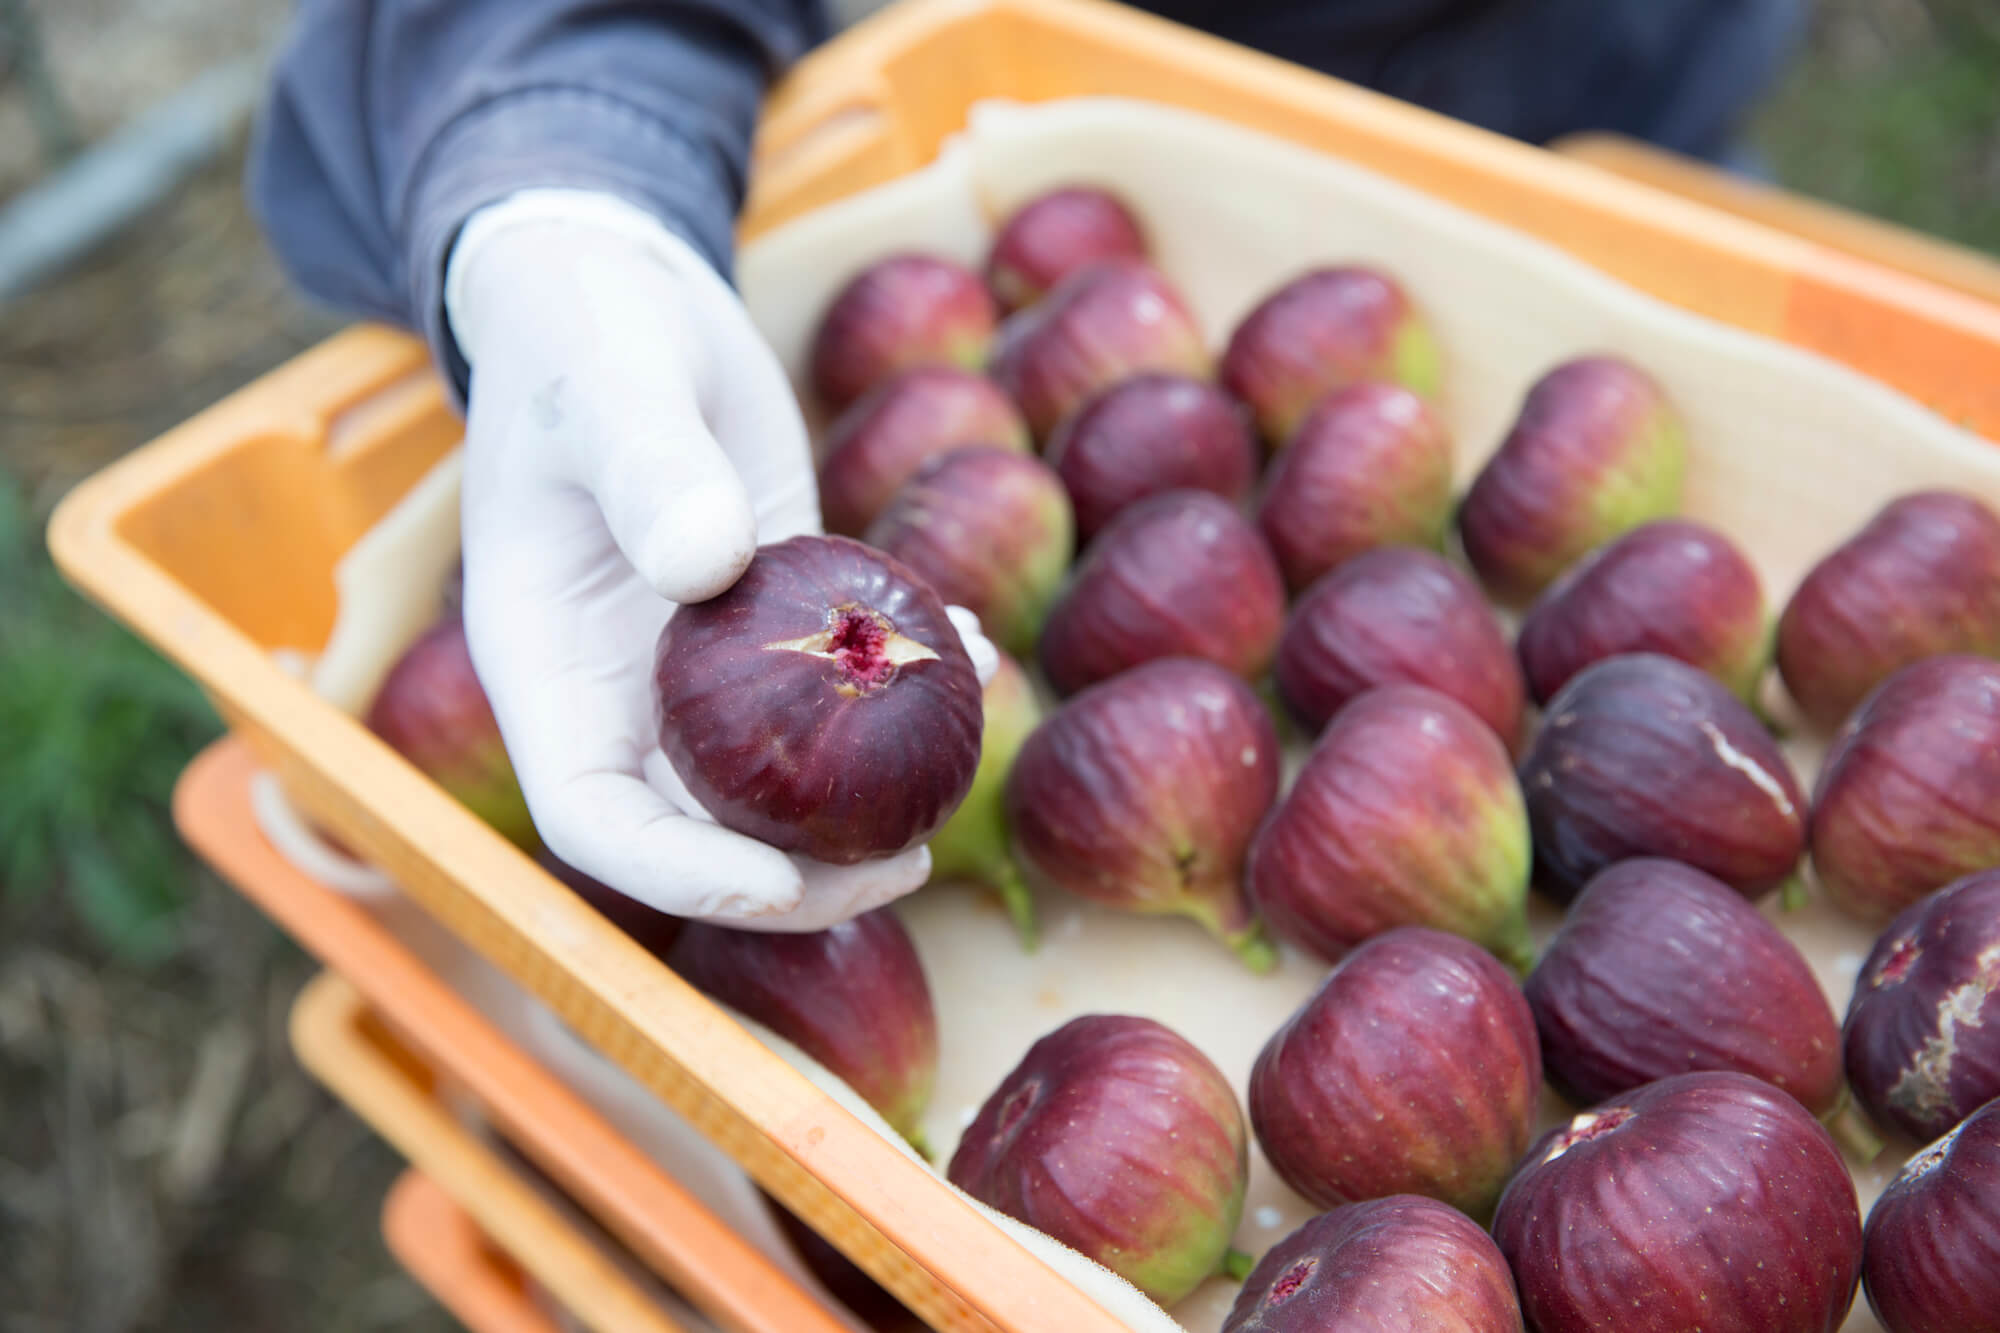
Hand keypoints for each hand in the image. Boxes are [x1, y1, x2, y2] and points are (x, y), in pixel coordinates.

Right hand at [445, 190, 994, 931]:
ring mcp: (690, 665)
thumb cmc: (587, 332)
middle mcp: (615, 687)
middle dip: (794, 874)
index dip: (680, 872)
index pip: (592, 816)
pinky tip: (977, 652)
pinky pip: (833, 682)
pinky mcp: (766, 621)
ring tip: (960, 775)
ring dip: (862, 800)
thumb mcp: (610, 381)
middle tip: (905, 862)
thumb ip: (648, 465)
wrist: (624, 299)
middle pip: (692, 828)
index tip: (782, 878)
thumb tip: (708, 564)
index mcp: (544, 663)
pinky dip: (902, 683)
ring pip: (773, 776)